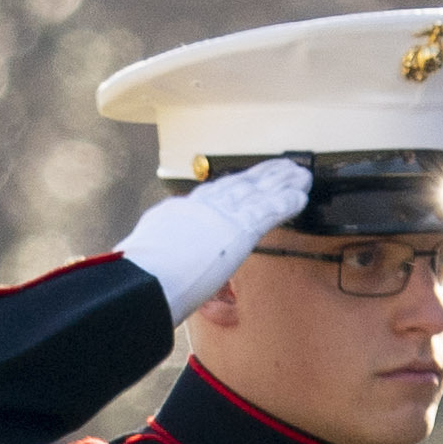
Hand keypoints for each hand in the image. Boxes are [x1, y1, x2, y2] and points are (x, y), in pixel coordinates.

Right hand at [117, 156, 314, 320]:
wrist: (146, 276)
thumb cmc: (142, 275)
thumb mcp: (147, 253)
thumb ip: (161, 249)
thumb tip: (150, 255)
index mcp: (179, 213)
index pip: (211, 193)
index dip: (234, 184)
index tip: (247, 177)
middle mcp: (202, 208)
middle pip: (239, 185)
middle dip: (262, 175)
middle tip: (281, 167)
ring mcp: (221, 216)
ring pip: (257, 192)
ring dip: (281, 182)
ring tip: (299, 174)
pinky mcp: (238, 230)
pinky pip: (268, 211)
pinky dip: (285, 201)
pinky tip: (301, 195)